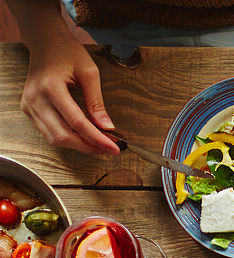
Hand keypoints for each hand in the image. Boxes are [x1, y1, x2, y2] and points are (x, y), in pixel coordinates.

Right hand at [20, 27, 117, 154]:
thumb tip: (107, 127)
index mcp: (50, 87)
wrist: (45, 42)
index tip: (114, 148)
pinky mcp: (28, 108)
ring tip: (98, 144)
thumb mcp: (89, 72)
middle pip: (62, 136)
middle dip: (88, 146)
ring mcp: (28, 104)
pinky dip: (66, 138)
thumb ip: (97, 102)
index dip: (97, 139)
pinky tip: (82, 136)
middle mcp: (35, 98)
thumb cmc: (67, 52)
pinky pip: (47, 132)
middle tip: (108, 149)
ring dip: (77, 145)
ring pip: (53, 138)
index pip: (77, 122)